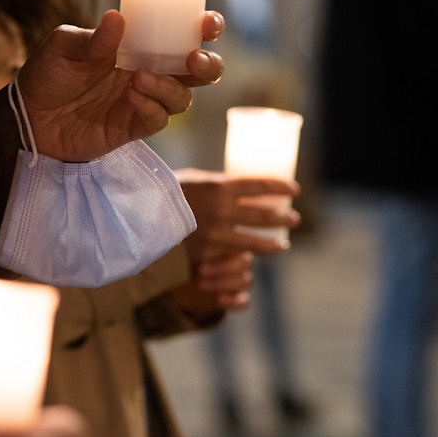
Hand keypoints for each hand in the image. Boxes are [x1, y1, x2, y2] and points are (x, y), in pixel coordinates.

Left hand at [16, 10, 223, 161]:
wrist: (28, 117)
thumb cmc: (47, 74)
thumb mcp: (62, 46)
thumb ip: (91, 38)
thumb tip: (118, 19)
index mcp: (139, 45)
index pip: (182, 34)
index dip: (204, 28)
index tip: (208, 23)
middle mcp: (149, 72)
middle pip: (199, 71)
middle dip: (208, 65)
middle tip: (193, 59)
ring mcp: (143, 101)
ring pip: (183, 97)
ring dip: (170, 86)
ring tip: (139, 78)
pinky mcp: (132, 127)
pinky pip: (158, 119)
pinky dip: (151, 108)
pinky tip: (130, 97)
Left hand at [169, 250, 254, 317]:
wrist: (191, 285)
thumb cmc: (196, 259)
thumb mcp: (197, 248)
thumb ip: (202, 242)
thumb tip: (195, 231)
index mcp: (235, 245)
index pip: (242, 243)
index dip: (226, 248)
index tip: (204, 255)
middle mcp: (243, 261)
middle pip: (246, 262)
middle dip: (224, 267)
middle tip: (200, 270)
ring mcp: (243, 279)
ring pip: (245, 281)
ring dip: (222, 283)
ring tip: (201, 284)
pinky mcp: (241, 297)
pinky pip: (244, 300)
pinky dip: (233, 301)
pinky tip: (219, 299)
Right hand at [176, 169, 300, 261]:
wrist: (142, 214)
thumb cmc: (168, 191)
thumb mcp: (196, 179)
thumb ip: (218, 185)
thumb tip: (240, 189)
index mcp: (220, 186)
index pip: (259, 185)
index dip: (280, 187)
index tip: (295, 190)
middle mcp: (222, 210)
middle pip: (262, 214)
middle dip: (283, 218)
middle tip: (295, 219)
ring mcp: (215, 233)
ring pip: (253, 241)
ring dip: (272, 244)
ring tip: (284, 245)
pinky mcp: (206, 251)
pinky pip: (231, 254)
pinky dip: (243, 256)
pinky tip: (251, 257)